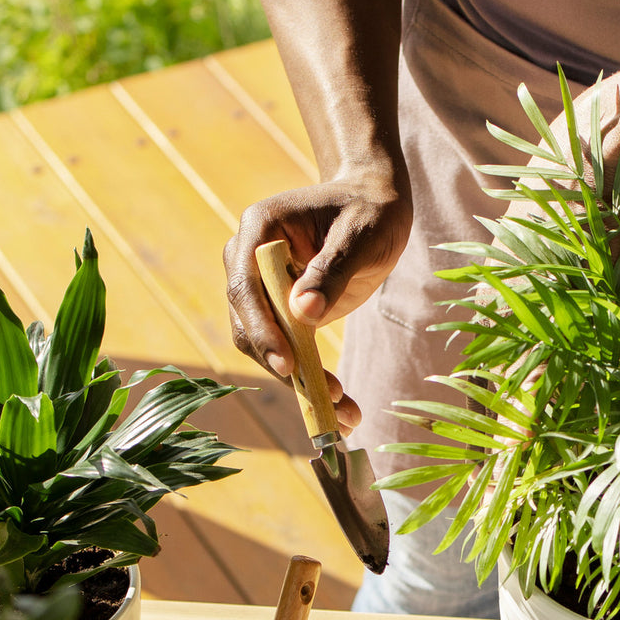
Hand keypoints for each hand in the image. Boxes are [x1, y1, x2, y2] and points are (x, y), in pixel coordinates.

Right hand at [224, 174, 411, 434]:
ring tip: (344, 416)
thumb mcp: (361, 235)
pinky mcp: (281, 315)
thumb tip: (303, 313)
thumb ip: (332, 270)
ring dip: (302, 385)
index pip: (247, 288)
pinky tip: (341, 408)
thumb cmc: (369, 210)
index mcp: (260, 230)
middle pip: (251, 326)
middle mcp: (248, 261)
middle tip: (330, 402)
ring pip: (267, 349)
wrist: (373, 203)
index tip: (289, 365)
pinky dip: (312, 381)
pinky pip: (289, 354)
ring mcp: (262, 291)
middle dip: (288, 369)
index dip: (263, 330)